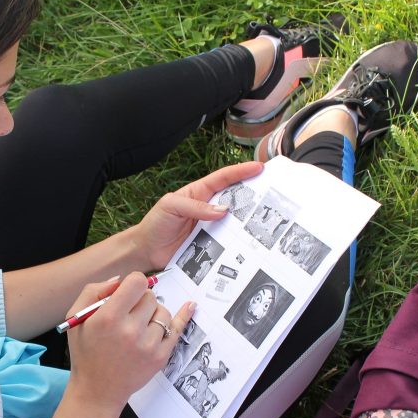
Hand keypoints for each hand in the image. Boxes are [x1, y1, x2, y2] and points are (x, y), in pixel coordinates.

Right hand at [65, 273, 193, 412]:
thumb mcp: (77, 318)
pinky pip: (176, 329)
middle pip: (150, 296)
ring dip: (153, 313)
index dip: (133, 283)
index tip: (129, 291)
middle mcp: (130, 330)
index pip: (137, 282)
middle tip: (129, 313)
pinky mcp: (160, 356)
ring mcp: (148, 345)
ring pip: (163, 311)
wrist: (98, 390)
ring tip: (139, 325)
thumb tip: (120, 280)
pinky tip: (190, 306)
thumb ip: (95, 291)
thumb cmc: (86, 351)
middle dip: (141, 300)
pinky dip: (182, 317)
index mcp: (108, 318)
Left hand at [131, 161, 263, 270]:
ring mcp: (210, 227)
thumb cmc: (156, 223)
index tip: (259, 167)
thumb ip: (195, 206)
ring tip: (266, 220)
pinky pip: (226, 243)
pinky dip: (237, 243)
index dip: (241, 172)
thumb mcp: (171, 206)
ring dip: (247, 221)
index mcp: (199, 193)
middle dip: (253, 195)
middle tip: (272, 193)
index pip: (223, 179)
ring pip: (234, 222)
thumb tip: (222, 211)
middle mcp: (208, 209)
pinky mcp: (210, 246)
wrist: (146, 250)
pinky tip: (249, 245)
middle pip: (234, 199)